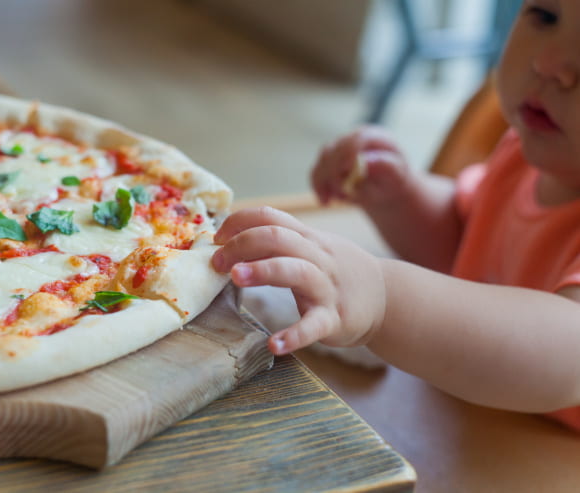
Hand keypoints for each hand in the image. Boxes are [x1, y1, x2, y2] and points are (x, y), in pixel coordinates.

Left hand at [212, 207, 386, 354]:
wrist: (386, 297)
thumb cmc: (336, 272)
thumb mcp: (312, 248)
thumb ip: (278, 242)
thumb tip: (228, 240)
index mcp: (307, 238)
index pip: (270, 217)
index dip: (239, 222)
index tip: (216, 238)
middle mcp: (317, 257)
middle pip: (278, 237)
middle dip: (242, 244)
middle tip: (216, 263)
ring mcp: (327, 287)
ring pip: (296, 271)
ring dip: (263, 270)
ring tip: (236, 278)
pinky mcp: (334, 319)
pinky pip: (314, 325)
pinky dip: (295, 335)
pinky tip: (274, 345)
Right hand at [311, 125, 410, 206]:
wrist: (384, 190)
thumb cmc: (393, 181)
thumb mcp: (396, 176)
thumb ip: (384, 167)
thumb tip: (367, 162)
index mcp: (373, 137)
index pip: (357, 140)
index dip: (348, 155)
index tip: (346, 175)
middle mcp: (353, 139)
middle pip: (335, 150)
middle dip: (335, 175)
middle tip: (342, 196)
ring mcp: (338, 148)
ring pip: (322, 161)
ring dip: (326, 183)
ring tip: (339, 200)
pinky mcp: (328, 161)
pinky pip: (316, 172)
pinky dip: (318, 187)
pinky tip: (326, 201)